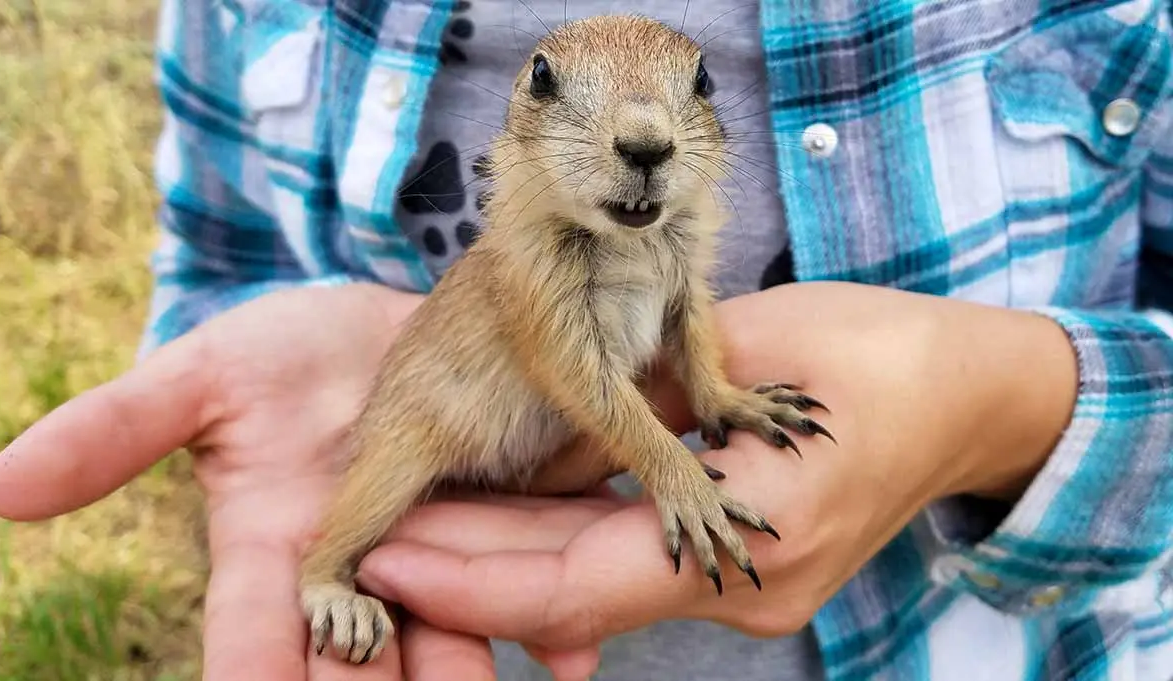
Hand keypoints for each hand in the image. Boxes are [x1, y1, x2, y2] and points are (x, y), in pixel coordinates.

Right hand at [0, 283, 528, 680]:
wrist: (384, 326)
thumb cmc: (280, 356)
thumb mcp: (202, 378)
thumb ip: (118, 431)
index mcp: (275, 547)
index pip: (254, 638)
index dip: (260, 680)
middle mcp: (362, 567)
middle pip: (366, 652)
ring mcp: (439, 548)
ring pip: (454, 627)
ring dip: (472, 668)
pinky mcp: (505, 518)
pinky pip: (533, 578)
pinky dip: (557, 620)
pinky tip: (580, 651)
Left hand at [354, 281, 1078, 657]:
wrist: (970, 398)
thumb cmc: (876, 354)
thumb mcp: (748, 354)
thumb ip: (638, 412)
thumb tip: (538, 457)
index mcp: (754, 534)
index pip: (574, 584)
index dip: (471, 579)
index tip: (386, 554)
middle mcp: (745, 588)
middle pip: (572, 597)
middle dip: (468, 573)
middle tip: (375, 546)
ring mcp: (747, 592)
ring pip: (594, 587)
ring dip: (507, 561)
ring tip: (415, 531)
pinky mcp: (743, 577)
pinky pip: (627, 568)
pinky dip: (563, 545)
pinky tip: (501, 519)